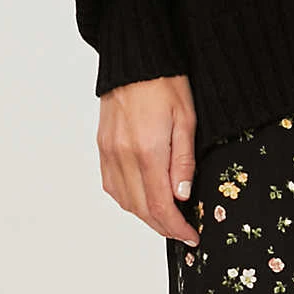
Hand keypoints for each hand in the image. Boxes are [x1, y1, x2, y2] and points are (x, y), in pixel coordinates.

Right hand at [97, 74, 200, 246]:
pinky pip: (111, 185)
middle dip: (163, 226)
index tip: (191, 235)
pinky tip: (142, 197)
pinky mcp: (102, 146)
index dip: (176, 227)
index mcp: (147, 150)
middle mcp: (123, 156)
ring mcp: (109, 152)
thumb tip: (182, 196)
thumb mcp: (186, 118)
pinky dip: (127, 199)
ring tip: (166, 216)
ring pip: (124, 201)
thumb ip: (184, 160)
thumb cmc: (166, 82)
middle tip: (182, 230)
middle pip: (141, 209)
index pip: (160, 206)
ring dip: (145, 216)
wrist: (137, 58)